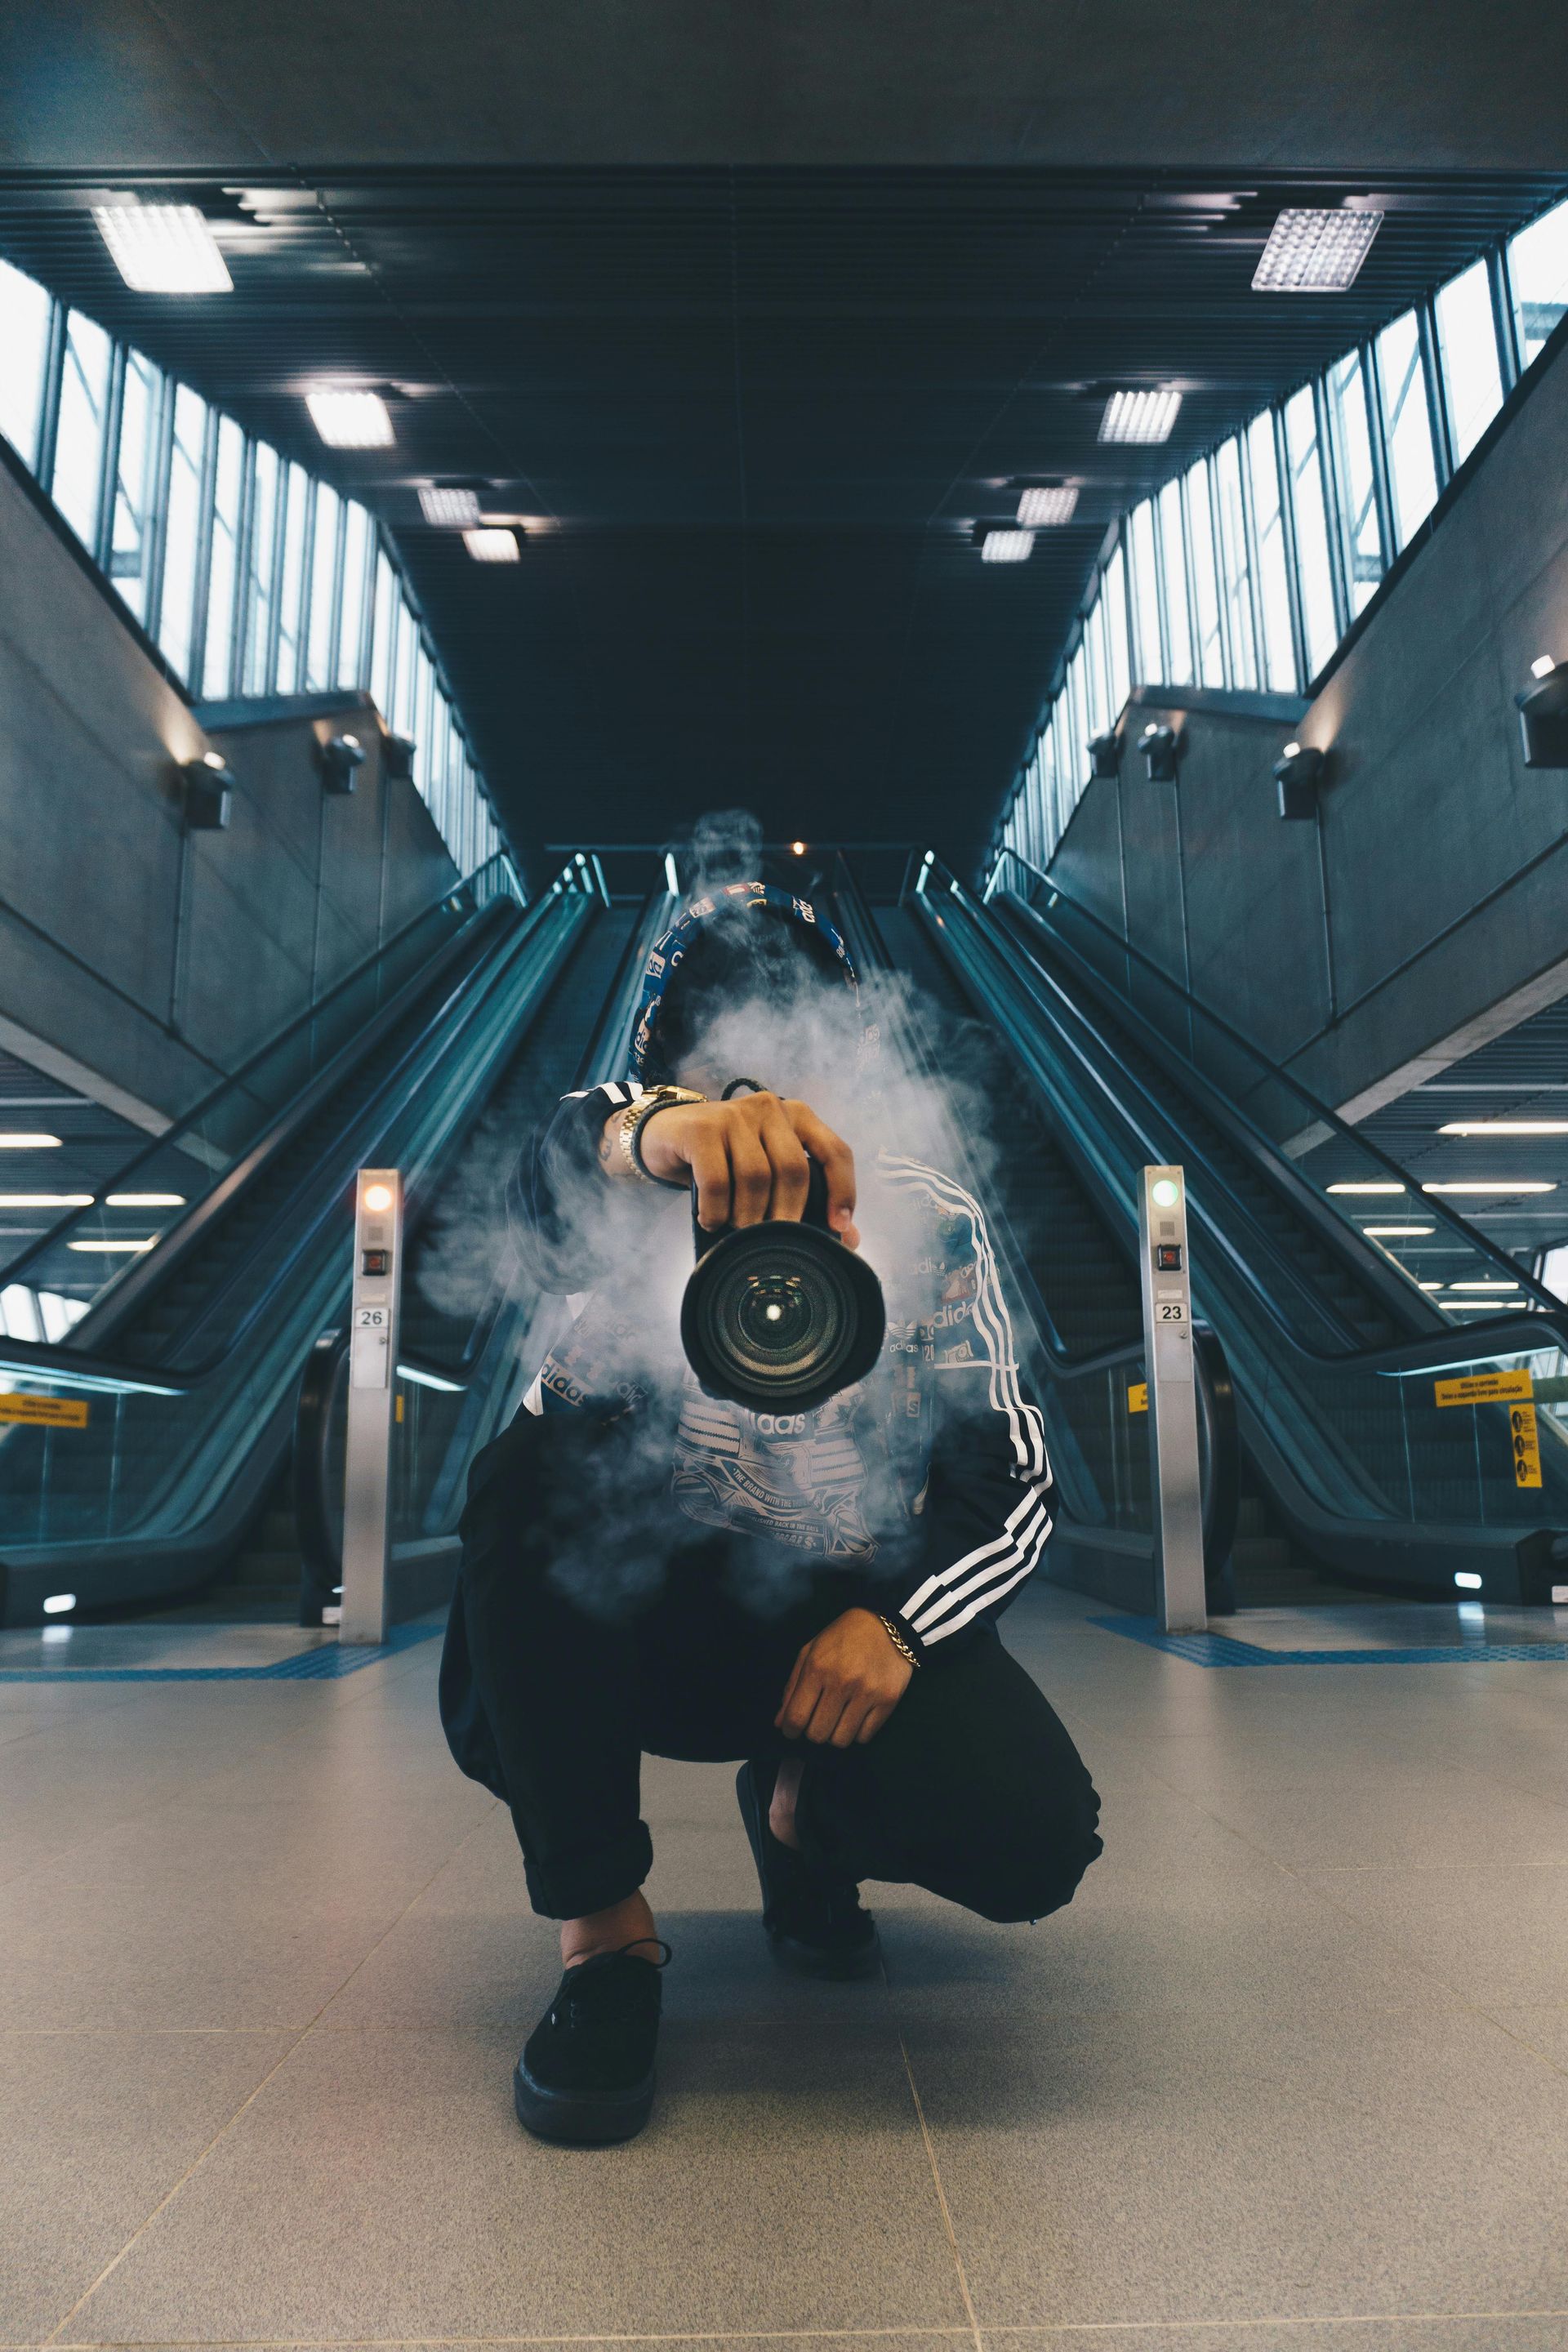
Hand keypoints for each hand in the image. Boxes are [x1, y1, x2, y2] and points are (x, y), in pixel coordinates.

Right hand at [618, 1092, 858, 1244]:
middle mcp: (770, 1108)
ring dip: (748, 1216)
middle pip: (793, 1169)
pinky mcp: (701, 1128)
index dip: (842, 1191)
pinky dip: (717, 1210)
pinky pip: (717, 1180)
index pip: (834, 1151)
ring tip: (737, 1232)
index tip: (837, 1227)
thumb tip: (848, 1238)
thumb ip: (807, 1197)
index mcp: (797, 1116)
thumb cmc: (725, 1158)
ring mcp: (735, 1114)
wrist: (665, 1135)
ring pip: (756, 1177)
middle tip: (772, 1242)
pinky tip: (711, 1220)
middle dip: (787, 1215)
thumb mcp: (767, 1172)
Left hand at [775, 1607, 912, 1745]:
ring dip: (834, 1734)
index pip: (796, 1717)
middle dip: (812, 1732)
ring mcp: (868, 1693)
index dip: (790, 1730)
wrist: (885, 1623)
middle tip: (817, 1720)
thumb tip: (780, 1723)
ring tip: (837, 1718)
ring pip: (841, 1740)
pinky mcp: (888, 1700)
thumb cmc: (842, 1637)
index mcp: (817, 1668)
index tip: (792, 1730)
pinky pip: (864, 1737)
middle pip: (818, 1734)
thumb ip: (792, 1688)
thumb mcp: (810, 1652)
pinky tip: (855, 1715)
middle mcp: (842, 1682)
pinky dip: (856, 1732)